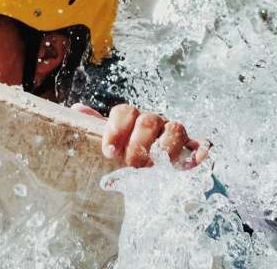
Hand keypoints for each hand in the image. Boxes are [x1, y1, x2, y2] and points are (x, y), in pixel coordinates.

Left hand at [72, 103, 209, 168]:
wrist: (141, 164)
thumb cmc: (122, 150)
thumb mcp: (107, 140)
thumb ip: (93, 126)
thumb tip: (77, 109)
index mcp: (131, 117)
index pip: (124, 111)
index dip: (116, 129)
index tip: (108, 151)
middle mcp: (153, 121)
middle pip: (148, 121)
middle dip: (139, 143)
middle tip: (131, 164)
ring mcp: (172, 133)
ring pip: (175, 129)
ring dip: (165, 148)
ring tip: (156, 166)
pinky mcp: (188, 148)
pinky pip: (198, 144)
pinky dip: (198, 151)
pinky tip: (191, 163)